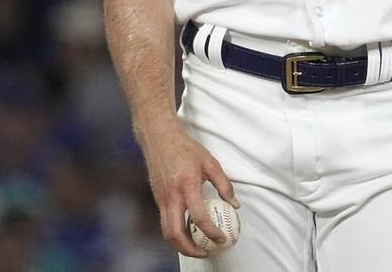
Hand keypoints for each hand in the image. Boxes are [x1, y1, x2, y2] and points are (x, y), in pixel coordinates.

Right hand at [137, 122, 239, 257]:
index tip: (221, 239)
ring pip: (167, 232)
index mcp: (187, 186)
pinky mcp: (157, 200)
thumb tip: (234, 204)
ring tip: (197, 247)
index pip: (199, 217)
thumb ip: (224, 184)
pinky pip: (165, 222)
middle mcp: (171, 196)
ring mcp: (161, 200)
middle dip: (190, 249)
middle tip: (206, 252)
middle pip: (175, 234)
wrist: (159, 138)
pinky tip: (188, 231)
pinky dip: (176, 233)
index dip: (211, 232)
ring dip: (181, 245)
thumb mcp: (210, 162)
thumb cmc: (185, 148)